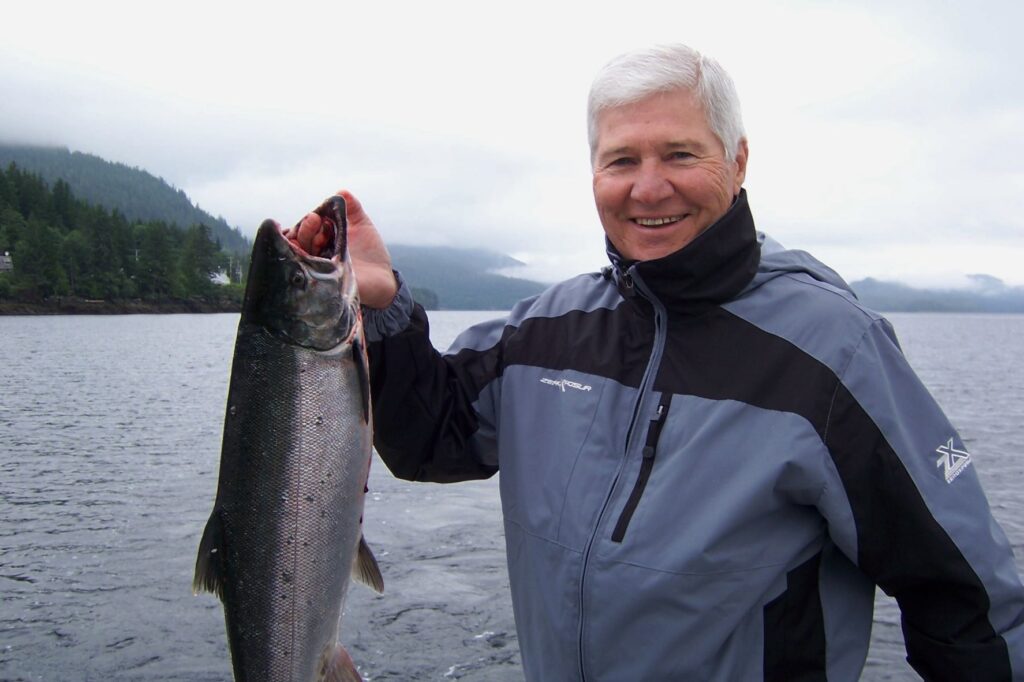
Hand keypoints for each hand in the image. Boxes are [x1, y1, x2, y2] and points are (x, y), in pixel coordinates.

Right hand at [286, 190, 398, 308]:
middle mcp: (317, 255)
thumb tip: (342, 192)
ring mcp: (318, 270)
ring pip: (300, 255)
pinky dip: (307, 261)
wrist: (384, 277)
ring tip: (317, 229)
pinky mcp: (324, 283)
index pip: (306, 231)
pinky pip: (309, 274)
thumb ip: (353, 209)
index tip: (317, 215)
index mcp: (323, 242)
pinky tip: (313, 252)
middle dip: (305, 228)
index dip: (308, 223)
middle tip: (315, 219)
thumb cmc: (372, 253)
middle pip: (300, 242)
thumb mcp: (362, 226)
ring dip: (305, 239)